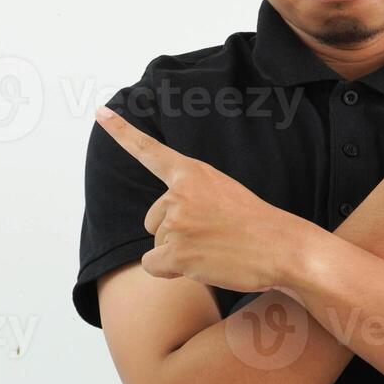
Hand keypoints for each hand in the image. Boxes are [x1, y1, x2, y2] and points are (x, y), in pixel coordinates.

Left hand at [94, 105, 310, 293]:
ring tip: (213, 250)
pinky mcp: (177, 251)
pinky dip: (171, 271)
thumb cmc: (257, 226)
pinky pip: (153, 265)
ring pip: (156, 244)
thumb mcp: (224, 194)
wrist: (283, 248)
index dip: (122, 131)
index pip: (150, 150)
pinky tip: (201, 265)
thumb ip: (192, 197)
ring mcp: (177, 222)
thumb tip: (164, 222)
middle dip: (174, 234)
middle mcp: (179, 193)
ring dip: (178, 253)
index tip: (100, 113)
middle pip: (153, 220)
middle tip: (212, 237)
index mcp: (193, 173)